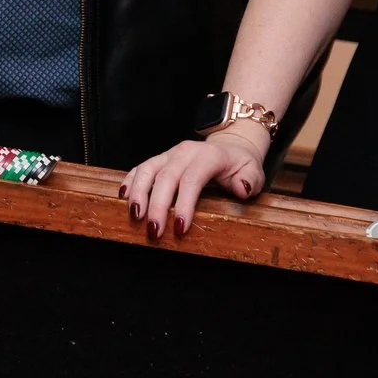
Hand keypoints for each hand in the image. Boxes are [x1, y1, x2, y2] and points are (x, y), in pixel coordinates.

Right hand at [120, 127, 268, 240]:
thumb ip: (250, 180)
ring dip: (138, 193)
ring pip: (148, 170)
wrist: (230, 147)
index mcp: (209, 156)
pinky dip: (130, 181)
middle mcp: (186, 152)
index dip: (184, 203)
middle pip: (166, 177)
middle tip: (154, 230)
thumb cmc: (240, 165)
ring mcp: (170, 154)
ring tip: (135, 216)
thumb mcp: (254, 172)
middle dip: (157, 205)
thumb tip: (242, 188)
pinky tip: (123, 197)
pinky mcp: (160, 159)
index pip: (193, 179)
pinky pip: (140, 167)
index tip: (180, 227)